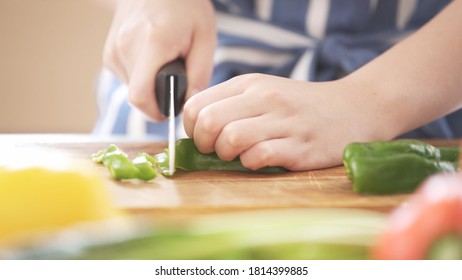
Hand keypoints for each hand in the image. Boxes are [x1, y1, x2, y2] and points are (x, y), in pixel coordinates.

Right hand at [103, 0, 215, 120]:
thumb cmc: (186, 7)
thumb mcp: (205, 37)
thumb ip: (199, 75)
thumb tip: (188, 106)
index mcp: (153, 43)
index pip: (141, 97)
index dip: (157, 111)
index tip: (174, 108)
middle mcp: (126, 47)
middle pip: (139, 96)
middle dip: (160, 96)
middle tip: (177, 77)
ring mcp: (113, 50)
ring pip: (133, 89)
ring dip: (152, 85)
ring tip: (165, 62)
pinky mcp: (109, 53)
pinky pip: (127, 79)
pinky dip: (142, 77)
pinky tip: (153, 59)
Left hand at [183, 74, 394, 170]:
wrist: (353, 108)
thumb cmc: (300, 105)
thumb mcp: (263, 91)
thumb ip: (231, 104)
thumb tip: (196, 129)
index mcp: (249, 83)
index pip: (196, 104)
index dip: (191, 127)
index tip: (203, 137)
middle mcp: (265, 98)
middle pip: (209, 122)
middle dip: (204, 143)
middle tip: (217, 150)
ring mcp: (284, 121)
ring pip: (231, 139)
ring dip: (227, 155)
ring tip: (240, 155)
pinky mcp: (300, 147)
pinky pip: (258, 157)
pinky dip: (251, 164)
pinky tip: (260, 160)